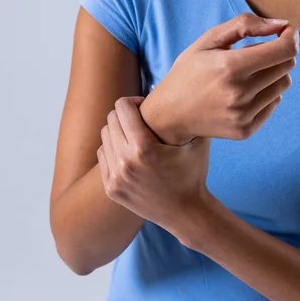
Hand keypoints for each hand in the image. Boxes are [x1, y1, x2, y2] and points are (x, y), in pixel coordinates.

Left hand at [97, 96, 211, 230]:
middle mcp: (125, 162)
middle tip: (139, 119)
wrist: (186, 213)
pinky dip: (113, 151)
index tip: (144, 106)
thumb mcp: (196, 142)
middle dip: (124, 115)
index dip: (133, 102)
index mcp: (144, 148)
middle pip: (111, 120)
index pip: (122, 108)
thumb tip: (184, 88)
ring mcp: (116, 177)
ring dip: (118, 132)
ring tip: (134, 135)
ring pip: (105, 137)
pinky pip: (102, 156)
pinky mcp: (111, 188)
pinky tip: (129, 153)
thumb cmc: (193, 173)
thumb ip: (190, 115)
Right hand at [140, 13, 298, 144]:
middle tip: (259, 52)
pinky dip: (266, 94)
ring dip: (273, 74)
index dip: (291, 37)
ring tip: (250, 73)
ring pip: (284, 85)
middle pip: (287, 66)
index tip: (286, 32)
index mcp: (229, 67)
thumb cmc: (189, 72)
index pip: (284, 50)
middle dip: (280, 53)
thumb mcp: (208, 40)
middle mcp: (239, 93)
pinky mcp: (246, 130)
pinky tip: (245, 92)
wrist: (170, 114)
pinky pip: (274, 104)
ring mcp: (243, 115)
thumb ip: (244, 25)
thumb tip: (281, 25)